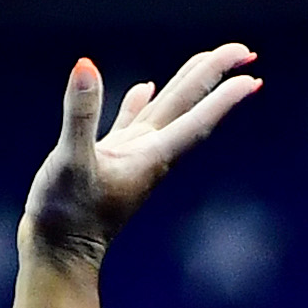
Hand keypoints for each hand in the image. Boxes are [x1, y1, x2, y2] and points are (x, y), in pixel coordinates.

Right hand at [22, 44, 261, 264]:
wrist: (56, 255)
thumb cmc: (65, 216)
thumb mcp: (71, 162)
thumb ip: (81, 116)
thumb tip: (86, 66)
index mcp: (149, 156)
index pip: (195, 117)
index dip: (223, 94)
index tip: (251, 74)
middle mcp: (147, 154)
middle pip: (188, 106)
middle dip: (215, 77)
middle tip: (246, 52)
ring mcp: (129, 157)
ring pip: (165, 110)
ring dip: (187, 85)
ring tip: (209, 61)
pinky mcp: (108, 161)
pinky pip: (132, 123)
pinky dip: (140, 104)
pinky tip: (146, 89)